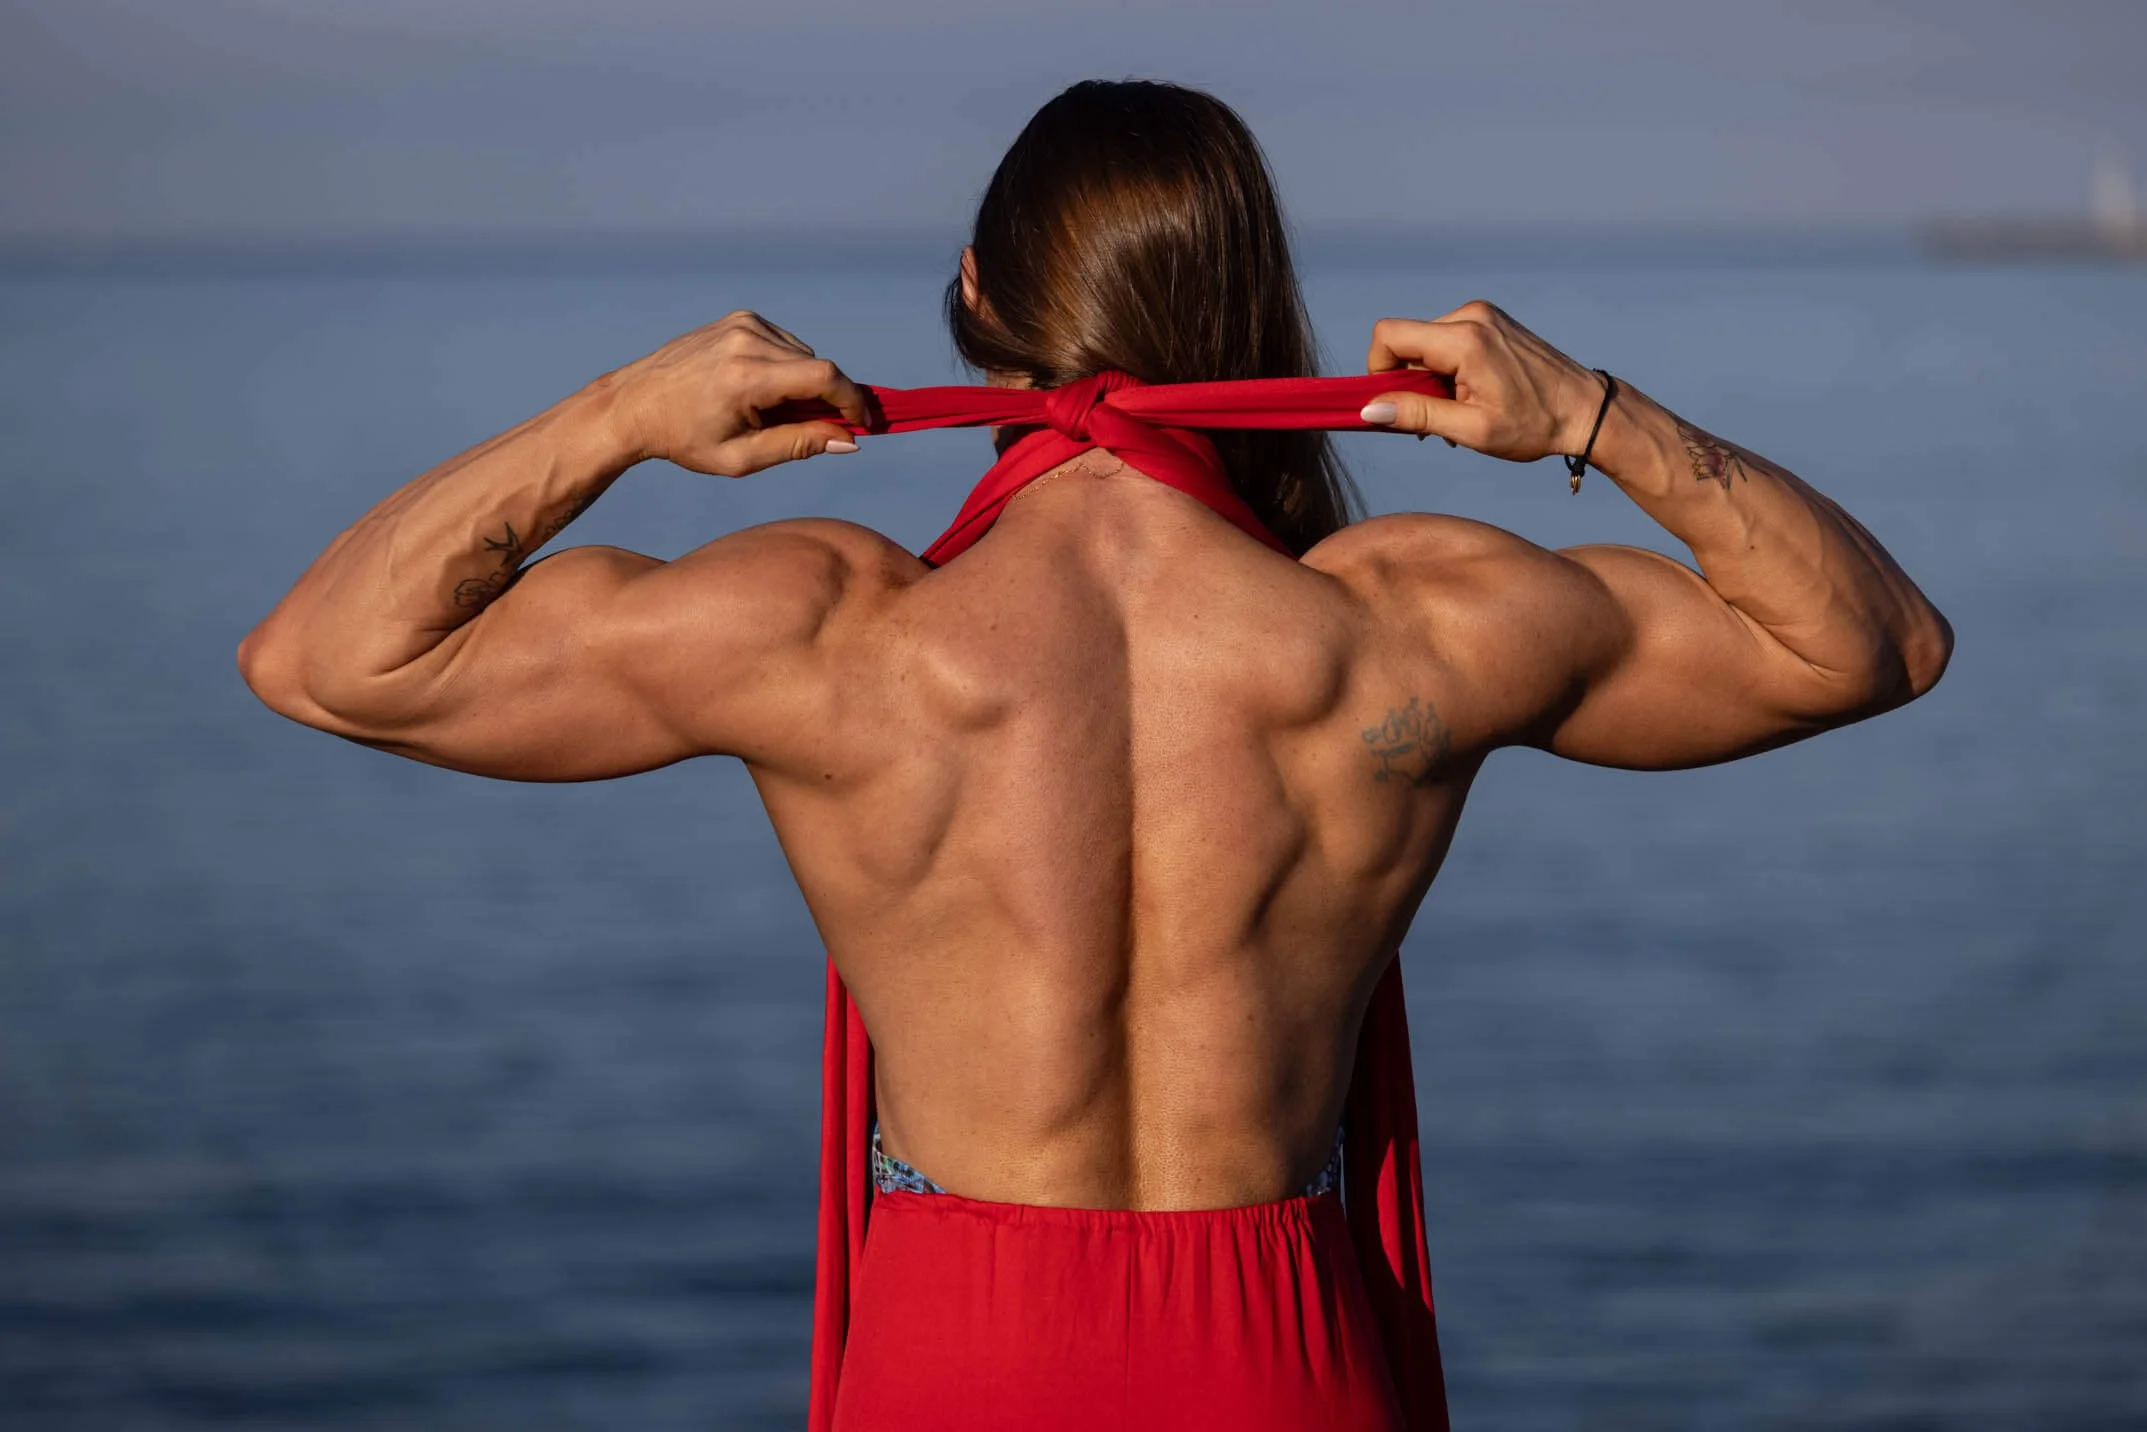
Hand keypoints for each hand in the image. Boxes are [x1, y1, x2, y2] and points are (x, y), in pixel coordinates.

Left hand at [608, 310, 871, 476]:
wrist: (634, 404)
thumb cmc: (685, 439)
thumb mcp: (741, 458)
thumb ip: (798, 445)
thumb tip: (848, 440)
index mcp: (745, 376)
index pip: (824, 378)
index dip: (854, 402)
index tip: (866, 425)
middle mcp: (746, 340)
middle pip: (816, 367)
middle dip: (826, 399)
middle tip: (809, 430)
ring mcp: (742, 323)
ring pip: (803, 355)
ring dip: (803, 384)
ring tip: (769, 412)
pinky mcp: (739, 317)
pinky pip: (784, 343)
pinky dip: (785, 367)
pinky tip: (757, 389)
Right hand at [1360, 302, 1603, 463]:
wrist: (1587, 410)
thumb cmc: (1534, 425)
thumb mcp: (1472, 429)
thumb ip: (1417, 415)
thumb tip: (1370, 410)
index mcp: (1465, 340)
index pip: (1389, 336)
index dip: (1378, 370)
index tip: (1396, 403)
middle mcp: (1471, 316)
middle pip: (1406, 341)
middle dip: (1408, 381)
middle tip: (1437, 418)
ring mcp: (1483, 314)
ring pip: (1425, 342)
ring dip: (1429, 378)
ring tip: (1461, 408)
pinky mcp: (1491, 320)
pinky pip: (1447, 339)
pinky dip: (1447, 368)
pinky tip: (1472, 393)